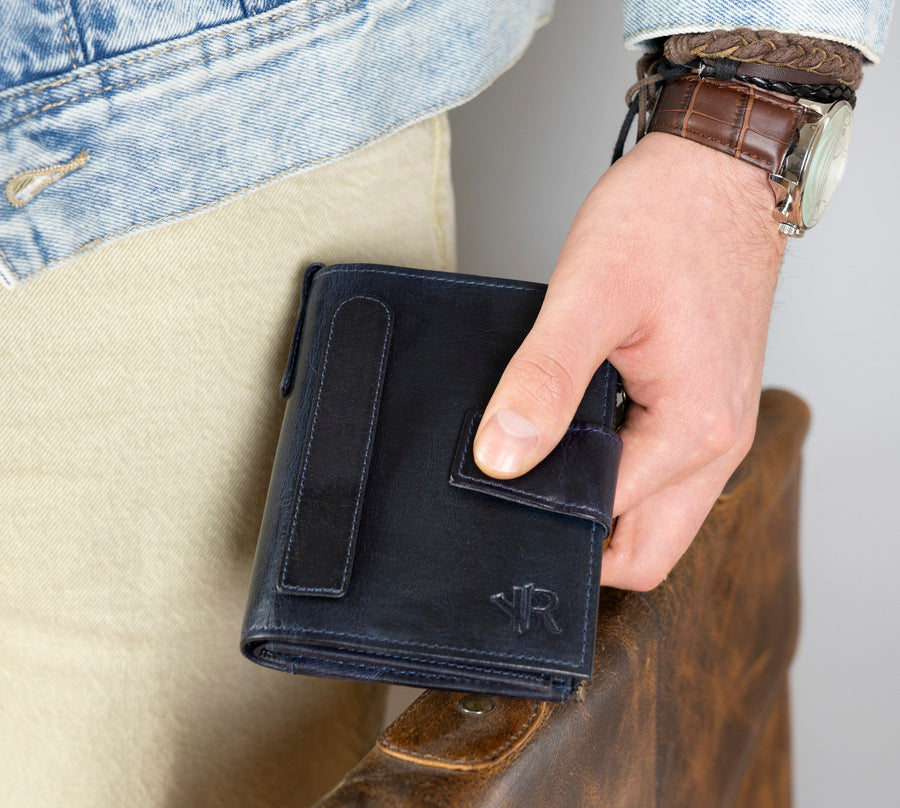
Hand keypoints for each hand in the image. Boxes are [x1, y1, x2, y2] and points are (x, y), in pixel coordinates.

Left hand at [473, 132, 785, 590]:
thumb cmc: (666, 221)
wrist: (716, 172)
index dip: (546, 518)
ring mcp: (716, 428)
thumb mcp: (588, 297)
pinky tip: (577, 435)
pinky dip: (618, 473)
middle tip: (522, 500)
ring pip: (656, 516)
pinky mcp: (703, 406)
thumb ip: (543, 382)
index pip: (609, 524)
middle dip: (583, 544)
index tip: (501, 494)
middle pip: (647, 550)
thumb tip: (502, 457)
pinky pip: (661, 473)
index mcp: (694, 430)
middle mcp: (718, 445)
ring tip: (547, 461)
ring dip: (601, 506)